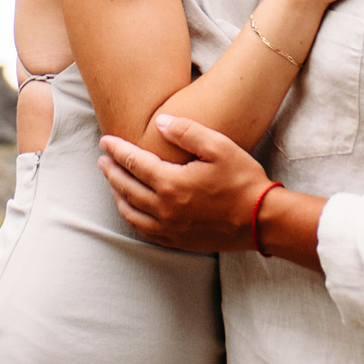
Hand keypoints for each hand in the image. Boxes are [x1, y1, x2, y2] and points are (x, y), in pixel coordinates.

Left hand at [99, 114, 273, 253]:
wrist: (261, 220)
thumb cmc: (242, 180)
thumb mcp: (219, 146)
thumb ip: (186, 132)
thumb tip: (159, 123)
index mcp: (171, 183)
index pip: (134, 163)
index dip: (117, 150)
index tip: (104, 141)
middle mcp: (165, 208)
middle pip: (127, 188)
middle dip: (111, 172)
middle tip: (102, 160)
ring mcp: (171, 228)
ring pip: (131, 212)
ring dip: (118, 195)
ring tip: (112, 183)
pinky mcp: (179, 241)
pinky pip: (145, 231)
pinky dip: (132, 218)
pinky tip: (132, 211)